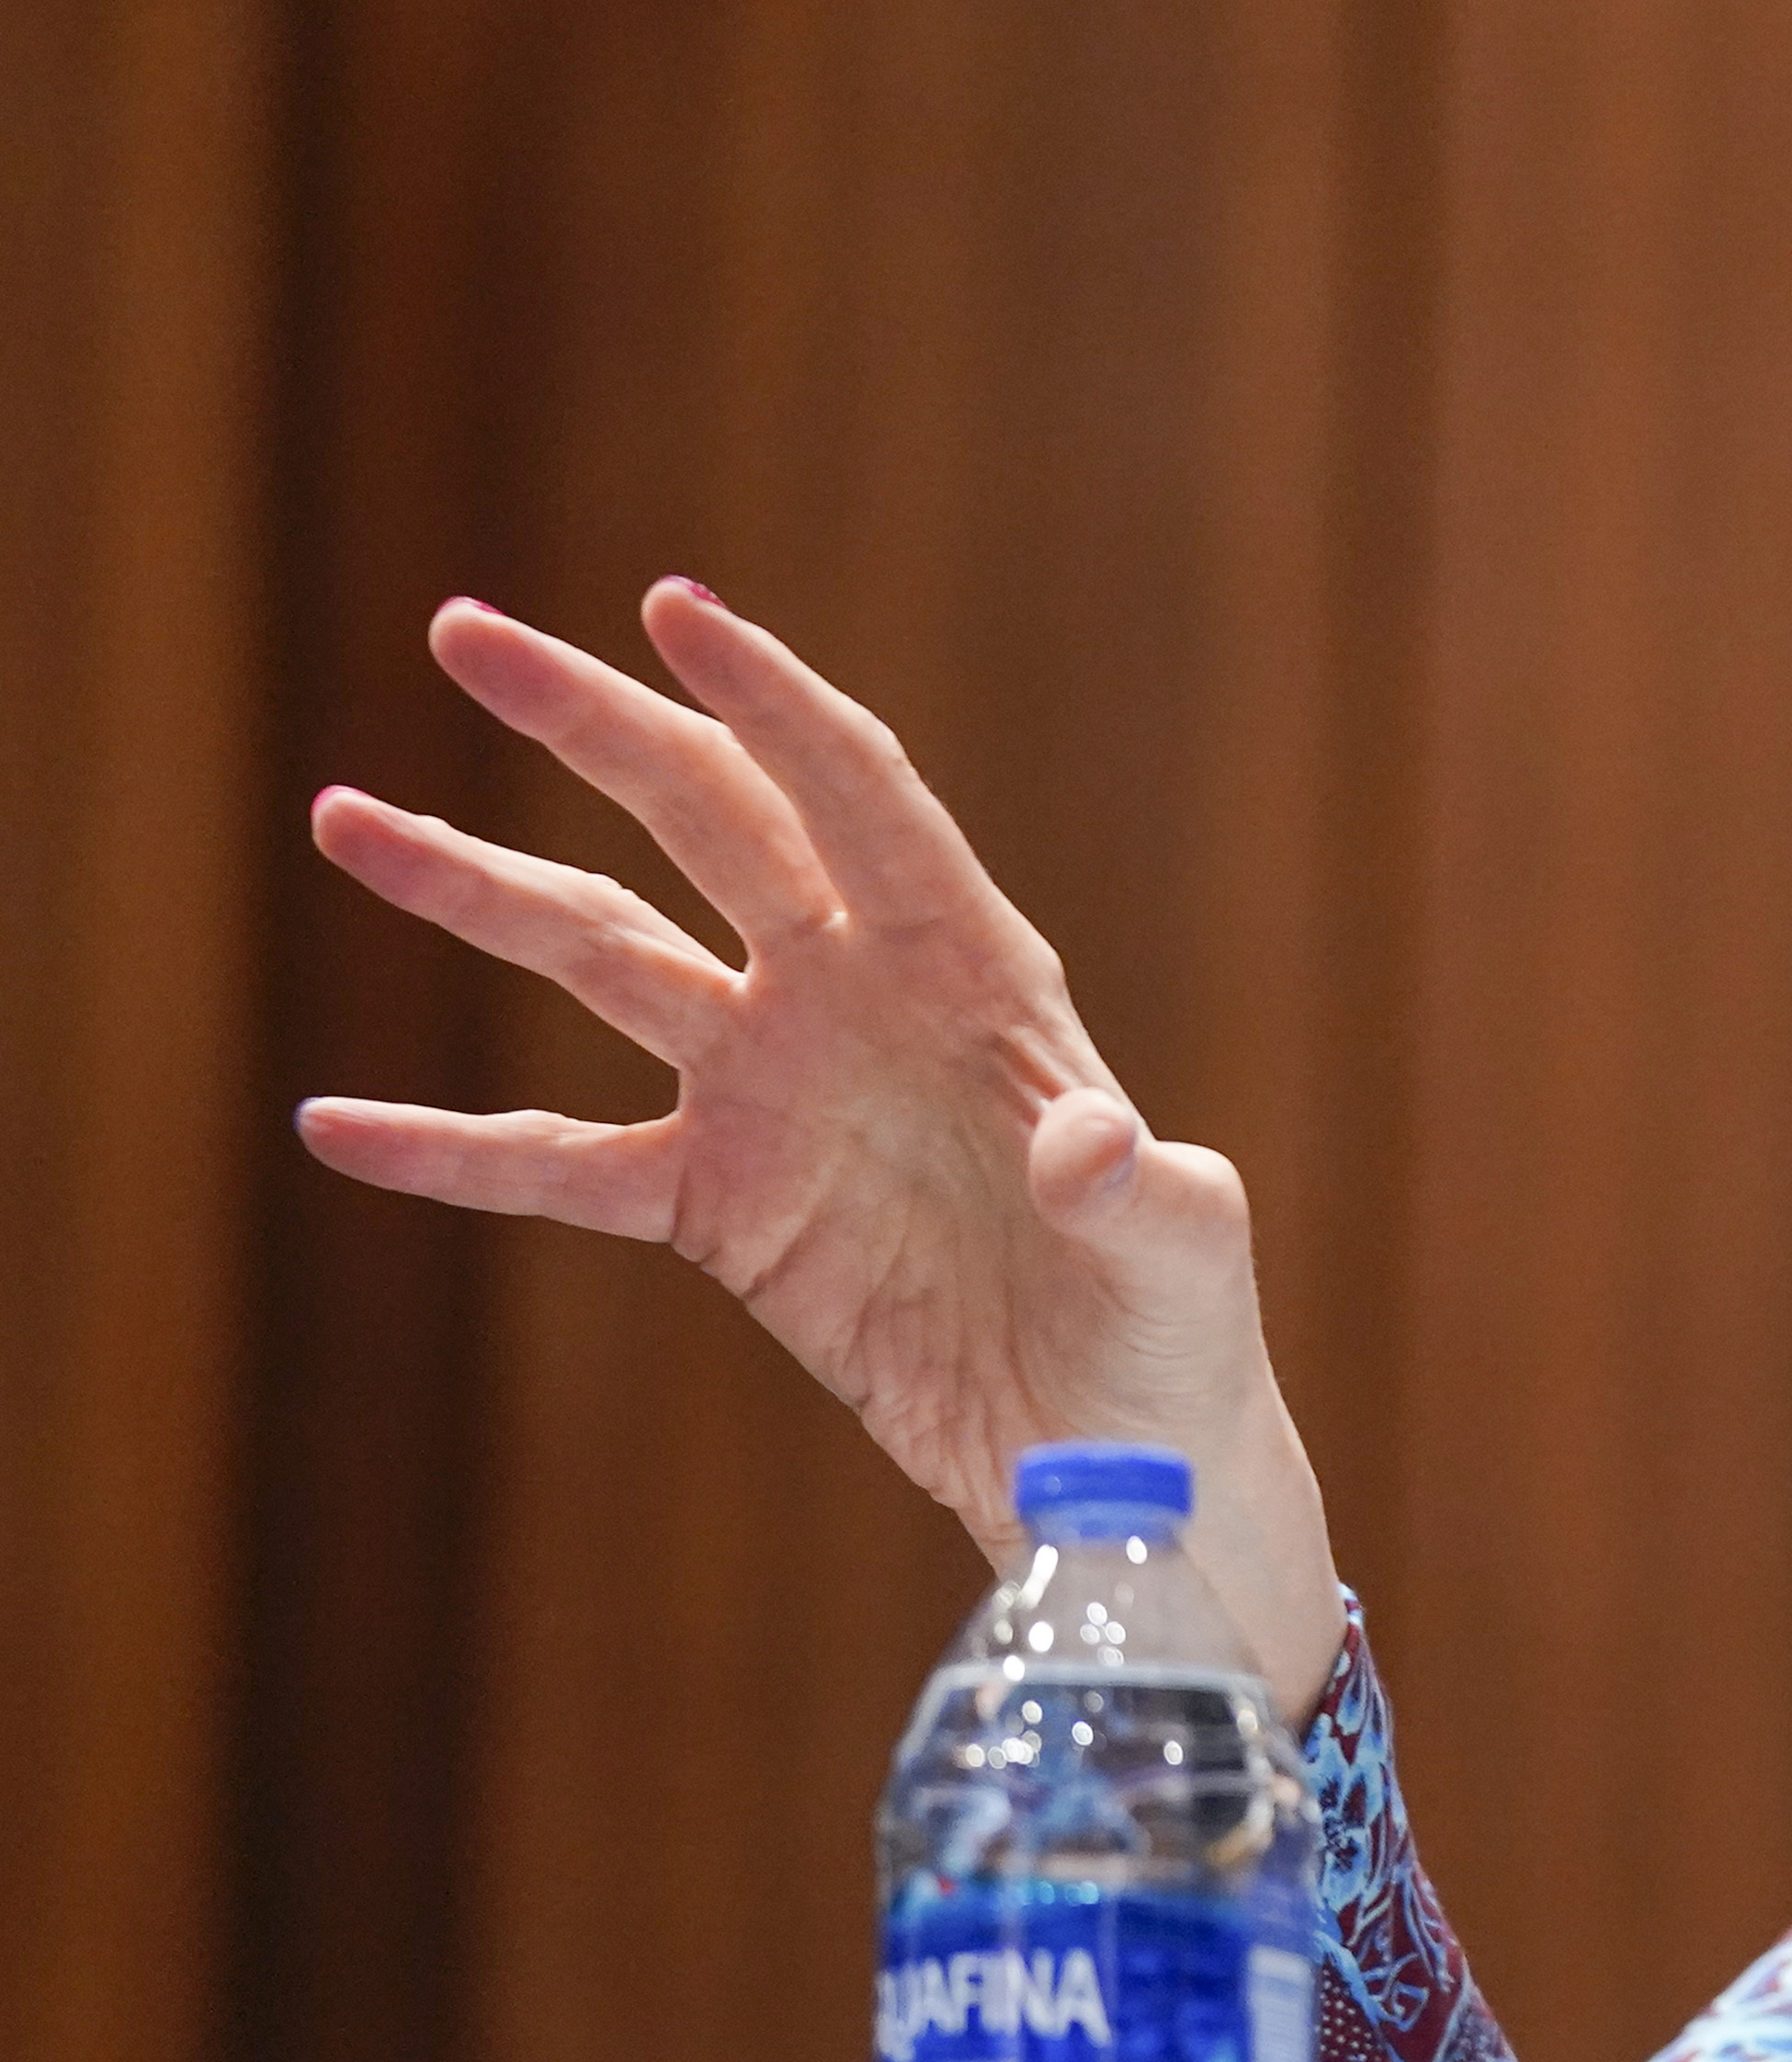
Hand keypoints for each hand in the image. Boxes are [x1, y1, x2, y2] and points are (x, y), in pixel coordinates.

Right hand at [297, 581, 1347, 1718]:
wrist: (1117, 1449)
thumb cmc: (1177, 1333)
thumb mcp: (1185, 1254)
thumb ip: (1138, 1190)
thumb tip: (1089, 1149)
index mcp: (978, 976)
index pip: (863, 799)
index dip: (775, 704)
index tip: (676, 612)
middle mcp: (859, 1001)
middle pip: (709, 824)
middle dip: (594, 725)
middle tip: (466, 631)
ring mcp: (776, 1095)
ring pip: (601, 956)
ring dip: (476, 887)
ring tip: (346, 816)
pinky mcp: (721, 1209)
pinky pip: (562, 1169)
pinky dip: (452, 1153)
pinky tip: (335, 1126)